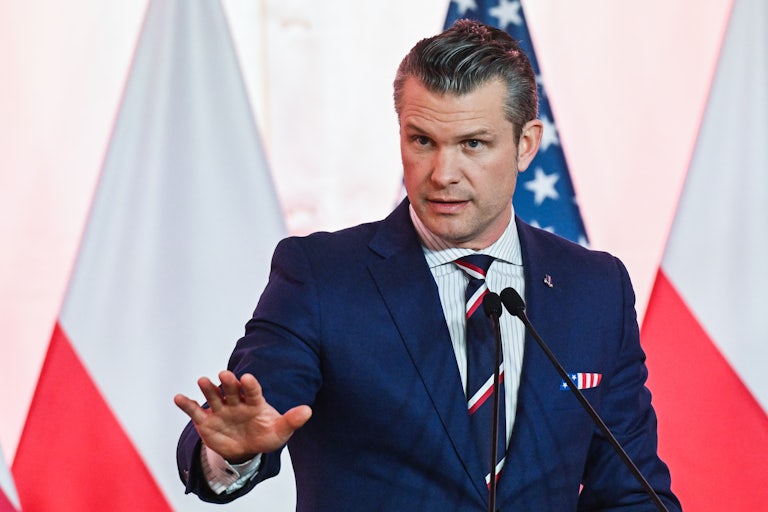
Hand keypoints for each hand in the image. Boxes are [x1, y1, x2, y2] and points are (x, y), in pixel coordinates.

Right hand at [174, 370, 311, 462]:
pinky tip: (178, 398)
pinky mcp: (206, 420)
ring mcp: (221, 410)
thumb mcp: (280, 431)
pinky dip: (186, 404)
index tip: (247, 378)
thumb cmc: (265, 435)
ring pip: (213, 396)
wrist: (245, 450)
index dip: (250, 384)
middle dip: (228, 382)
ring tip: (203, 380)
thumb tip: (308, 411)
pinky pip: (195, 411)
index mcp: (254, 401)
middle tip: (224, 375)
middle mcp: (236, 401)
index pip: (253, 390)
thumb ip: (291, 421)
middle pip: (231, 389)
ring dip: (208, 388)